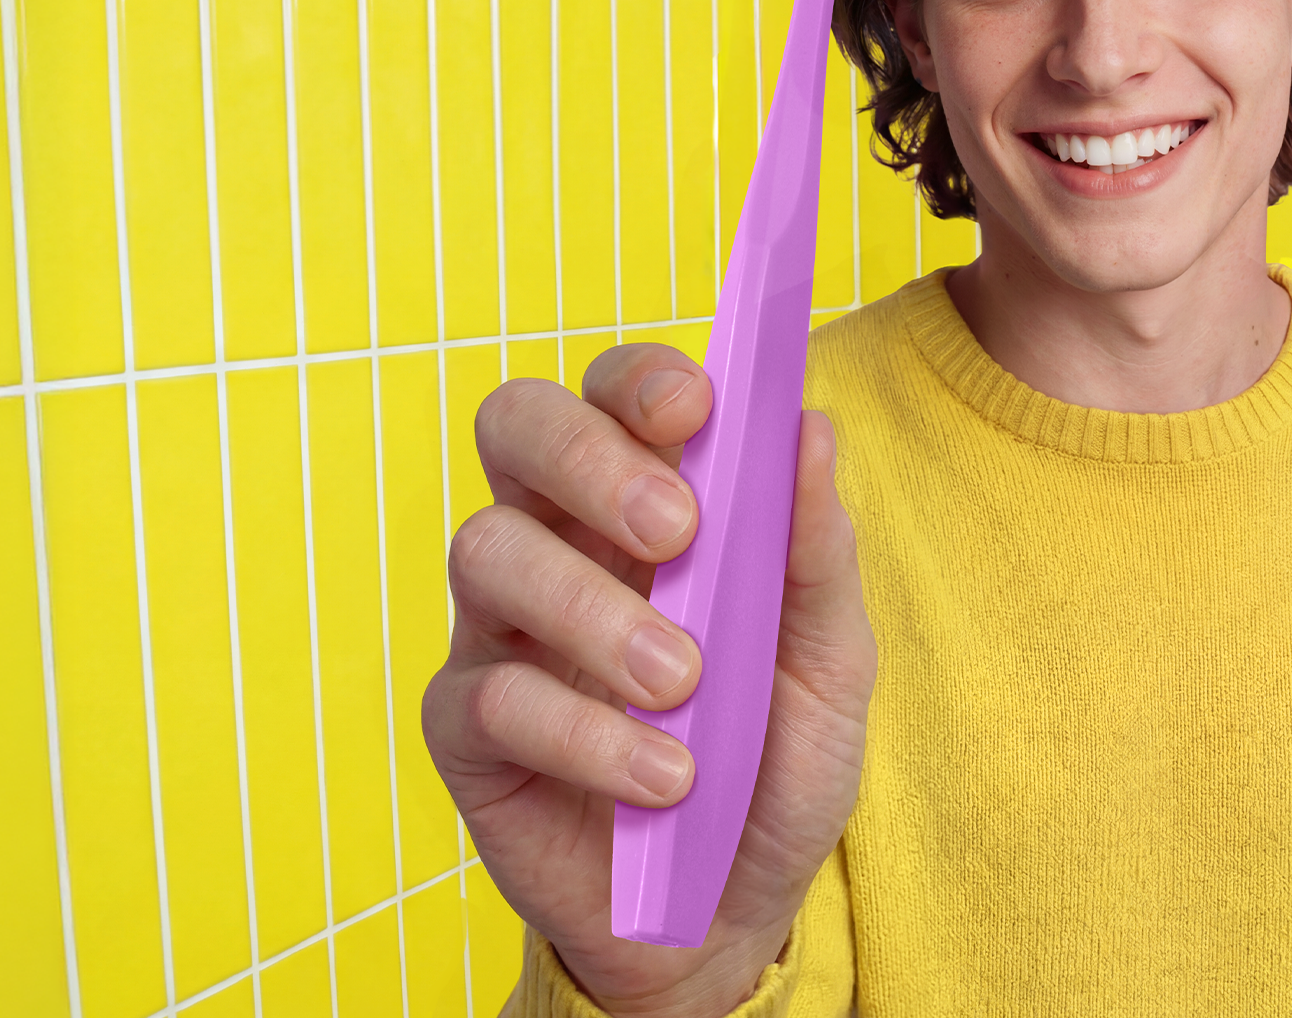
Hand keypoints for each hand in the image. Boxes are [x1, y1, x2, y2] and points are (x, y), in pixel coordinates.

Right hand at [422, 344, 876, 1017]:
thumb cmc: (772, 758)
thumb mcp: (825, 660)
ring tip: (683, 683)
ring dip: (592, 610)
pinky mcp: (466, 725)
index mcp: (641, 498)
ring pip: (486, 549)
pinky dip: (586, 733)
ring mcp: (501, 627)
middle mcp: (558, 538)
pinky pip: (489, 693)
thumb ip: (813, 550)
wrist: (731, 913)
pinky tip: (661, 777)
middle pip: (516, 426)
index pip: (609, 391)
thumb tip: (809, 425)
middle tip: (677, 533)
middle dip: (590, 458)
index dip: (638, 379)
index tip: (694, 410)